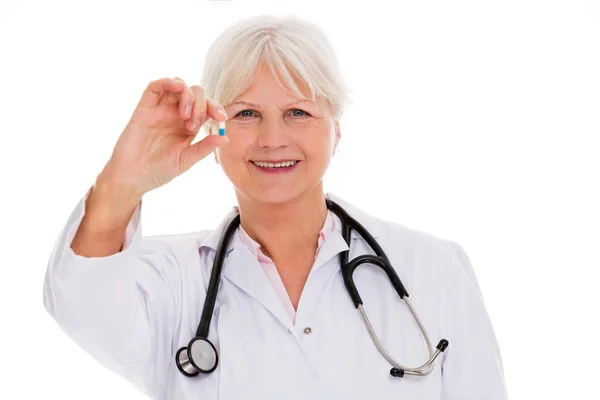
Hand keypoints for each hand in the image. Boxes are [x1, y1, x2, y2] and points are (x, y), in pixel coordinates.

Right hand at [99, 77, 228, 197]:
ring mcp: (160, 109)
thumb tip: (225, 137)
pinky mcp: (144, 108)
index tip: (221, 118)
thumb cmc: (159, 171)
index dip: (216, 108)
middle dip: (201, 104)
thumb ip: (204, 148)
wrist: (133, 177)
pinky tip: (177, 86)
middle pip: (195, 94)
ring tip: (185, 115)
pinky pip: (155, 86)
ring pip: (178, 86)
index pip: (206, 108)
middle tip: (194, 124)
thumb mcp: (186, 161)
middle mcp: (176, 114)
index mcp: (188, 126)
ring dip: (187, 95)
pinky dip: (167, 81)